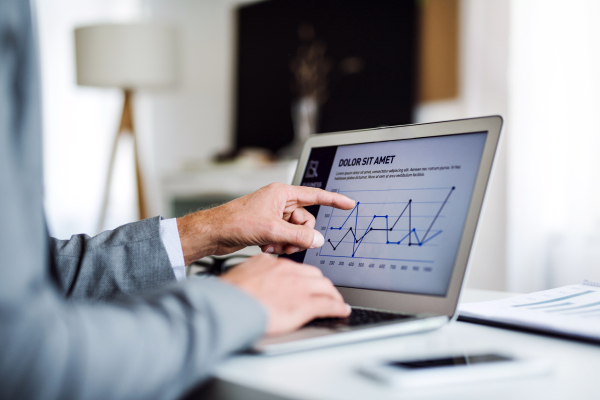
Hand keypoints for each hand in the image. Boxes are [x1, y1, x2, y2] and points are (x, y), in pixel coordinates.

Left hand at [177, 183, 354, 263]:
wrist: (214, 233)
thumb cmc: (235, 222)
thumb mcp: (271, 230)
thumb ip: (298, 237)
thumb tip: (318, 241)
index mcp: (282, 193)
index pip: (315, 196)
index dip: (334, 200)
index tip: (349, 204)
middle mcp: (279, 202)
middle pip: (305, 221)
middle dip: (299, 235)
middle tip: (287, 244)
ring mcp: (273, 215)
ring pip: (295, 232)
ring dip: (288, 243)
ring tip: (273, 247)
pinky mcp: (267, 226)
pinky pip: (284, 237)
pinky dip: (279, 245)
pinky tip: (266, 248)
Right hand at [220, 254, 350, 335]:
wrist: (230, 306)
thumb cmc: (230, 295)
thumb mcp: (241, 273)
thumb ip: (253, 272)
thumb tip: (254, 275)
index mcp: (273, 264)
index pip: (295, 267)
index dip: (303, 277)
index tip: (304, 282)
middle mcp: (288, 272)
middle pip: (314, 275)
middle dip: (320, 284)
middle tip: (323, 292)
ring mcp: (298, 287)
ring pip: (324, 287)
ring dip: (332, 295)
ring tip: (336, 301)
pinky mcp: (304, 304)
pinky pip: (328, 304)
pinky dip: (337, 308)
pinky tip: (341, 310)